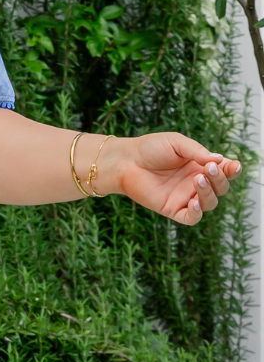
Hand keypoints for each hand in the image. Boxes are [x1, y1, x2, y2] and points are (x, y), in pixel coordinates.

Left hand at [102, 133, 240, 224]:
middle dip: (220, 179)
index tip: (234, 165)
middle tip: (209, 168)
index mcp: (199, 166)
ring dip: (209, 192)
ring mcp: (184, 197)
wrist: (126, 161)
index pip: (224, 171)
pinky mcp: (172, 209)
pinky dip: (197, 213)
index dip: (232, 170)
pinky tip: (194, 202)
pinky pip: (191, 218)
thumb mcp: (177, 143)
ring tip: (199, 179)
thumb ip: (198, 151)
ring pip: (209, 203)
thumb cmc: (150, 149)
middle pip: (220, 188)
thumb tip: (220, 159)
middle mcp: (195, 183)